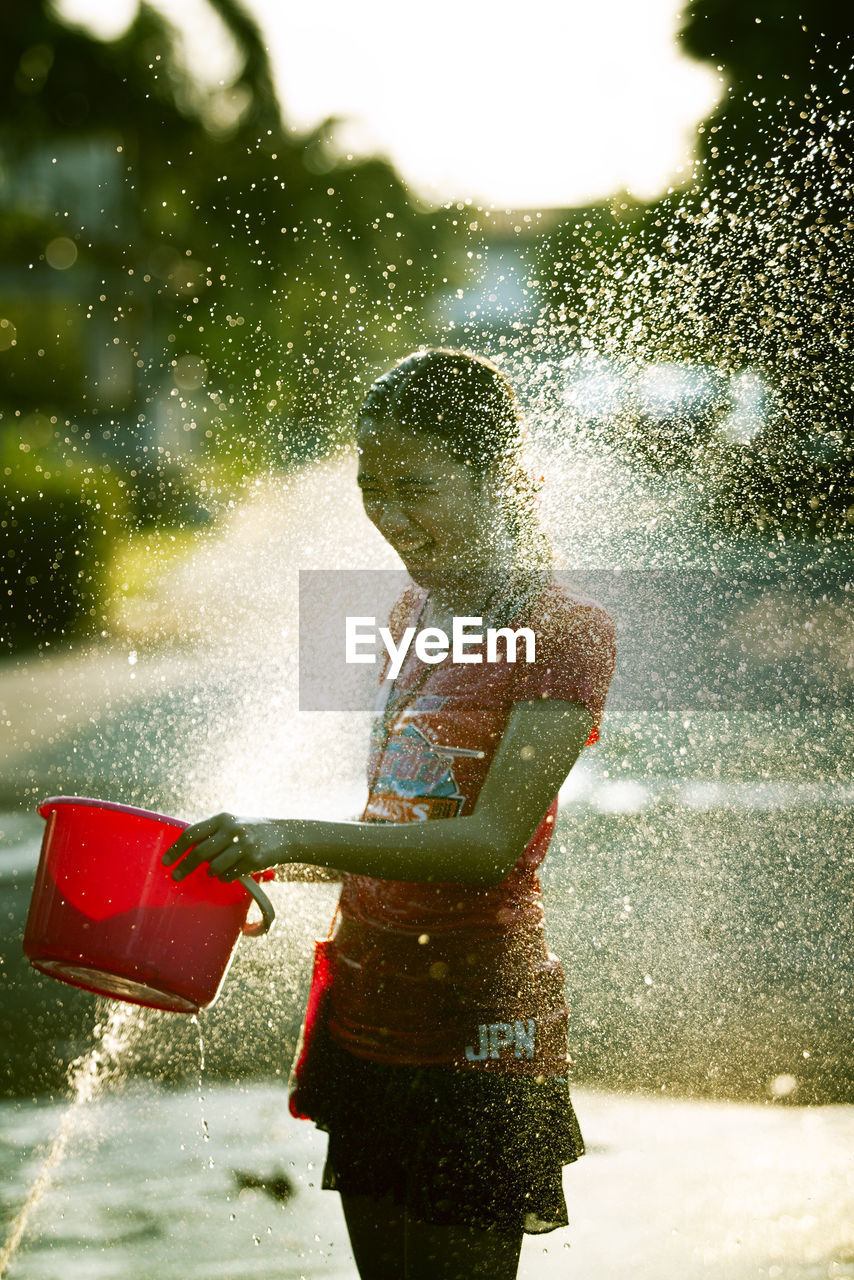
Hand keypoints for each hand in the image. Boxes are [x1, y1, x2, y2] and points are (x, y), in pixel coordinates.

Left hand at [161, 813, 287, 882]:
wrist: (285, 835)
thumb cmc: (252, 831)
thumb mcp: (232, 824)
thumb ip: (211, 834)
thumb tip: (184, 850)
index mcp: (222, 819)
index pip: (192, 833)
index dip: (176, 848)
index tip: (165, 860)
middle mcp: (232, 830)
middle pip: (199, 852)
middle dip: (184, 867)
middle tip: (175, 877)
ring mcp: (243, 845)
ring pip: (214, 867)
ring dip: (212, 872)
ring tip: (215, 870)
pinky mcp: (253, 860)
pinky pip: (229, 875)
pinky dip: (226, 877)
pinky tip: (232, 871)